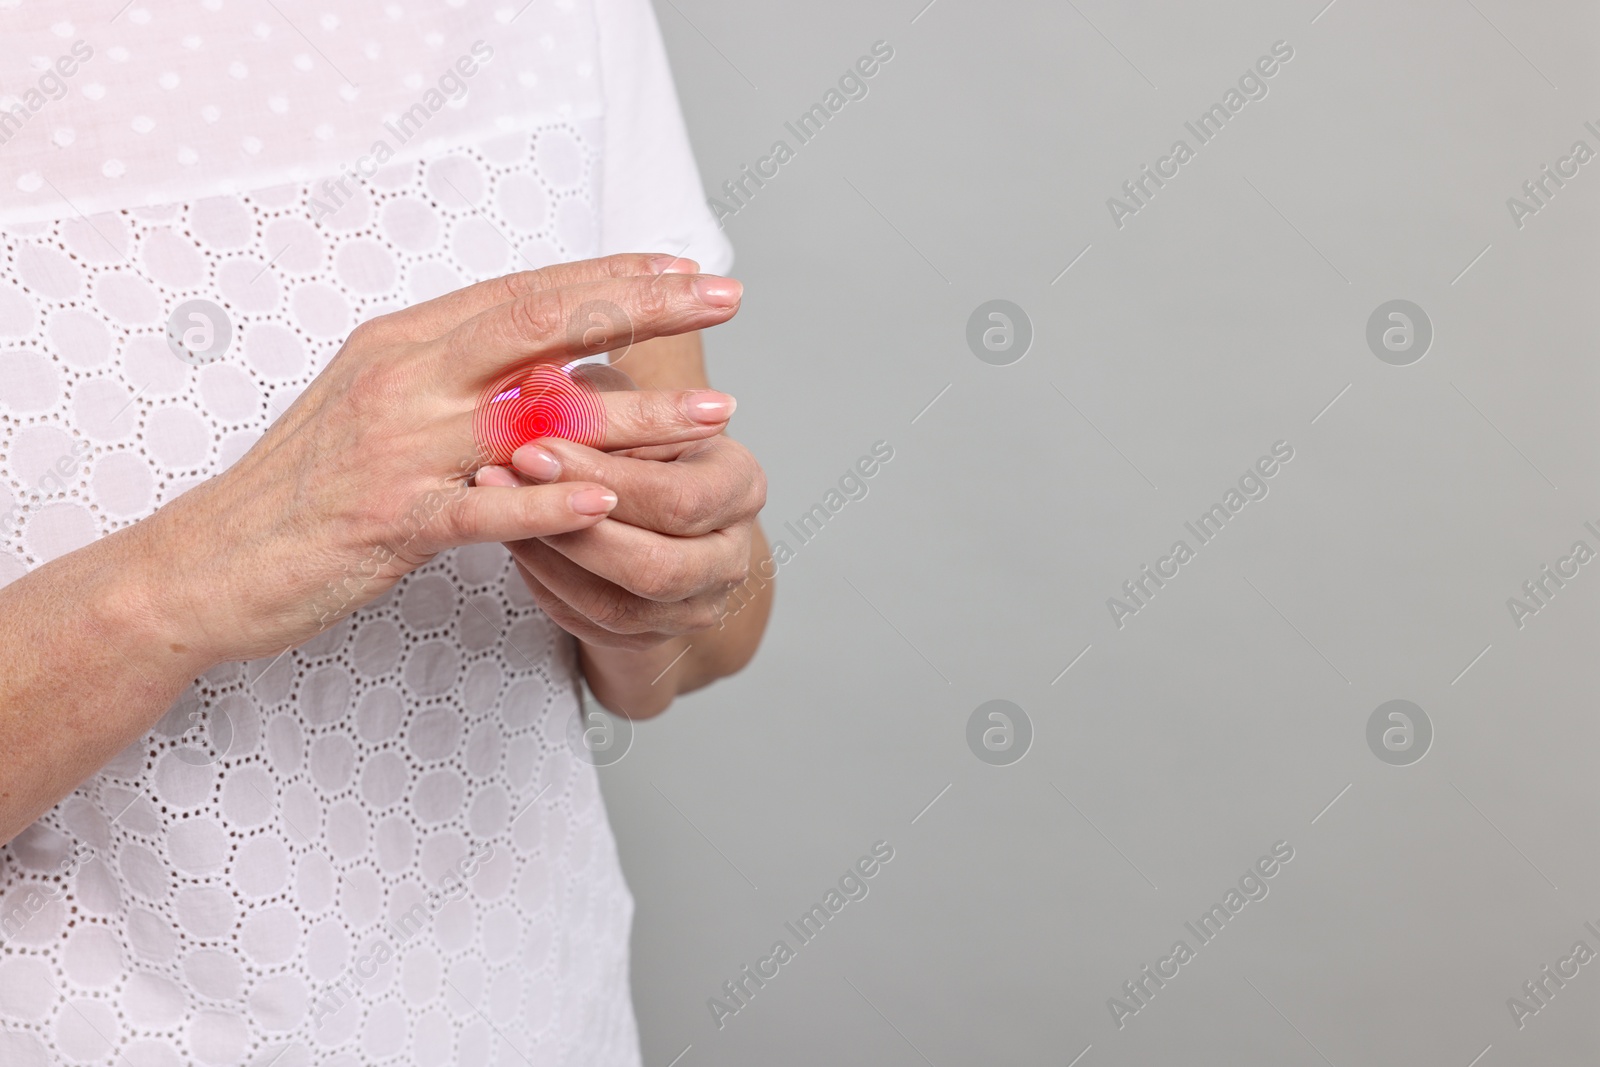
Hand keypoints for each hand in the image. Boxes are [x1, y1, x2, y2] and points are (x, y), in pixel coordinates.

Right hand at [130, 254, 742, 665]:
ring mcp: (398, 449)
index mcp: (406, 343)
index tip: (686, 270)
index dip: (611, 276)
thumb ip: (457, 371)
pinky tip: (610, 500)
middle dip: (641, 307)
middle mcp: (404, 379)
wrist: (211, 559)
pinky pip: (483, 511)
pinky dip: (548, 506)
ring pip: (533, 422)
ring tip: (713, 414)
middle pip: (539, 325)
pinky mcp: (390, 522)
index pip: (526, 292)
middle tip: (723, 297)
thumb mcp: (379, 401)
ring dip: (632, 418)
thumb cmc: (305, 484)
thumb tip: (543, 351)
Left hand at [475, 426, 765, 651]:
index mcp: (742, 487)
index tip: (533, 448)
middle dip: (572, 530)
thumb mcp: (625, 403)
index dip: (603, 480)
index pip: (680, 500)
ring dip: (547, 558)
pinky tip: (511, 539)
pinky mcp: (653, 638)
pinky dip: (543, 583)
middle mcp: (733, 557)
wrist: (648, 501)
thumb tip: (542, 386)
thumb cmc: (638, 438)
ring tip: (492, 509)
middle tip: (503, 485)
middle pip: (657, 567)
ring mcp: (697, 608)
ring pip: (615, 606)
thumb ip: (593, 398)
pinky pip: (588, 625)